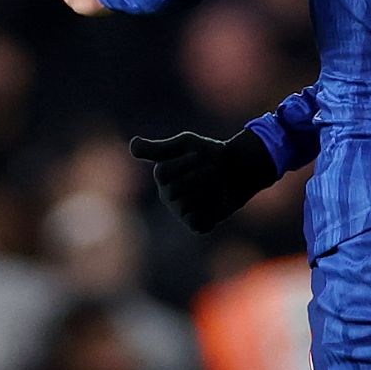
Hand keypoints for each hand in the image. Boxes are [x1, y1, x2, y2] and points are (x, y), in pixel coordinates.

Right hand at [129, 128, 281, 234]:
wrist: (238, 171)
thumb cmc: (211, 155)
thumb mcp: (187, 144)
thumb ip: (160, 148)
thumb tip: (132, 145)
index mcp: (161, 175)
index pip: (164, 173)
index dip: (187, 163)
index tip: (199, 157)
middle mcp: (167, 195)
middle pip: (177, 190)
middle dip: (201, 177)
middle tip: (212, 172)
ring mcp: (180, 212)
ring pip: (190, 205)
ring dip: (210, 193)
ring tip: (215, 187)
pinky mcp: (196, 225)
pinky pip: (198, 223)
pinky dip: (211, 214)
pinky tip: (215, 204)